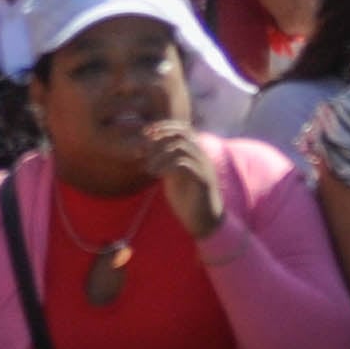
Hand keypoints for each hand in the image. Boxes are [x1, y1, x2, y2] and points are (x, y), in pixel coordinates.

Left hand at [144, 120, 225, 237]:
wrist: (204, 223)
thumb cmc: (187, 200)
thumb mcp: (173, 176)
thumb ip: (165, 161)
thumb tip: (148, 148)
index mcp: (196, 153)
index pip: (183, 127)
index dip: (164, 125)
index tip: (147, 132)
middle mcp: (202, 156)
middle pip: (183, 133)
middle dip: (161, 136)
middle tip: (145, 148)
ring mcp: (204, 168)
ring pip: (181, 147)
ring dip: (160, 153)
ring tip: (148, 166)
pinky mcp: (203, 181)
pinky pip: (184, 165)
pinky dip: (166, 166)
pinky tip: (156, 174)